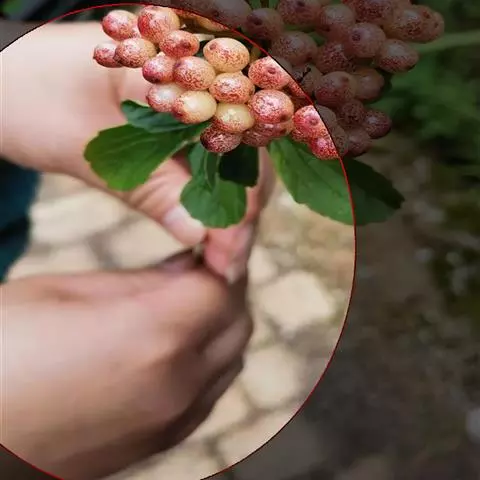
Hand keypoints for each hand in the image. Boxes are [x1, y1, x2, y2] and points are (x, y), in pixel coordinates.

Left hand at [1, 21, 275, 280]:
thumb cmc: (27, 94)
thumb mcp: (87, 148)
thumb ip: (151, 188)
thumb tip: (202, 236)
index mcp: (176, 64)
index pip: (234, 140)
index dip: (239, 201)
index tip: (228, 255)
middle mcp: (193, 74)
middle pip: (241, 150)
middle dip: (239, 210)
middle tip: (225, 264)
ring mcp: (187, 96)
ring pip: (228, 157)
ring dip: (227, 206)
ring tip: (218, 254)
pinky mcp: (176, 118)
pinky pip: (206, 157)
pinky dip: (206, 194)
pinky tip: (204, 224)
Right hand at [1, 251, 252, 479]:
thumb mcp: (62, 294)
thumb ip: (140, 281)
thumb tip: (187, 267)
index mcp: (152, 339)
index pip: (223, 288)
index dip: (218, 259)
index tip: (203, 244)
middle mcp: (176, 387)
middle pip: (236, 324)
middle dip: (223, 289)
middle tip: (194, 267)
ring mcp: (172, 423)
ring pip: (229, 359)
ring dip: (217, 325)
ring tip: (181, 303)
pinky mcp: (161, 442)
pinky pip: (208, 392)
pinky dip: (205, 361)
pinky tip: (171, 345)